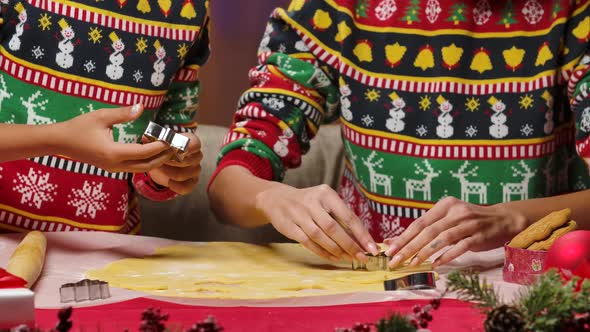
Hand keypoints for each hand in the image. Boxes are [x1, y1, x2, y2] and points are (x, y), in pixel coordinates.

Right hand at [59, 103, 172, 172]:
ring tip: (169, 149)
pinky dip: (146, 161)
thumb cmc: (79, 127)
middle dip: (163, 157)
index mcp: (113, 153)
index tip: (171, 138)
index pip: (144, 153)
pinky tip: (153, 150)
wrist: (60, 142)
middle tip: (176, 146)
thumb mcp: (101, 116)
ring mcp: (113, 168)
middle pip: (147, 165)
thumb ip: (122, 114)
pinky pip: (134, 167)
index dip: (160, 146)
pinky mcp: (112, 168)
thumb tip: (141, 107)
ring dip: (156, 160)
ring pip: (141, 169)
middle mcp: (115, 165)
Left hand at [147, 132, 202, 194]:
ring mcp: (195, 170)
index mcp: (191, 142)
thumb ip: (153, 139)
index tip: (172, 149)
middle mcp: (196, 156)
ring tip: (161, 169)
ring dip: (170, 173)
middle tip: (160, 160)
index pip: (195, 144)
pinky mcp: (192, 182)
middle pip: (189, 160)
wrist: (163, 164)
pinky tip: (169, 182)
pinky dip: (176, 186)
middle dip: (171, 161)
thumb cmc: (163, 150)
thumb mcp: (158, 141)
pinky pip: (187, 187)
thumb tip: (145, 138)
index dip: (184, 147)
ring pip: (185, 174)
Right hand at [254, 183, 378, 260]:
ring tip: (348, 258)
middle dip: (349, 245)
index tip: (371, 248)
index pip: (348, 216)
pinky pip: (308, 242)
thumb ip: (340, 217)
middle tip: (362, 257)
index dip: (361, 234)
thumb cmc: (308, 203)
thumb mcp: (324, 201)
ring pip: (320, 236)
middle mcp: (312, 202)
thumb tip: (362, 240)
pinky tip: (332, 257)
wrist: (276, 199)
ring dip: (336, 250)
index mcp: (326, 194)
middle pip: (333, 228)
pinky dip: (322, 252)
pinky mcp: (289, 226)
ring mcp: (299, 214)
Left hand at [385, 197, 527, 268]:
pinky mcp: (479, 235)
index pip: (419, 222)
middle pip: (427, 231)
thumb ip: (426, 229)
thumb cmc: (470, 222)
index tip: (390, 250)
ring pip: (441, 238)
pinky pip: (460, 246)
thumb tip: (395, 241)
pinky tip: (436, 265)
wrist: (503, 219)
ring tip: (412, 264)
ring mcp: (468, 223)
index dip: (403, 237)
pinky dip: (447, 256)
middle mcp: (455, 212)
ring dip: (425, 253)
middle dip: (409, 247)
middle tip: (395, 261)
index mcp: (445, 206)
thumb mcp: (448, 220)